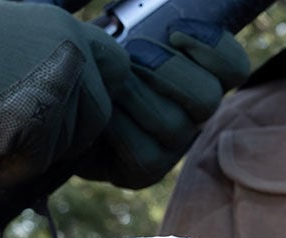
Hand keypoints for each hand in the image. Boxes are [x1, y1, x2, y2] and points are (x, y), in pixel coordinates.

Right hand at [0, 0, 129, 186]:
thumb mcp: (5, 40)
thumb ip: (44, 62)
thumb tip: (71, 108)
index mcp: (62, 25)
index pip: (114, 68)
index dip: (94, 102)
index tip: (67, 124)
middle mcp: (69, 49)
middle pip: (97, 114)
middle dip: (61, 137)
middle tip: (21, 145)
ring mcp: (56, 83)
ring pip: (67, 143)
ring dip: (30, 154)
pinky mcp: (35, 119)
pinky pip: (36, 164)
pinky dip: (8, 172)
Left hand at [75, 20, 250, 188]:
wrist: (51, 105)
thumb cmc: (86, 62)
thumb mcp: (112, 33)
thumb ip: (135, 18)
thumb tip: (132, 6)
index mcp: (196, 75)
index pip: (233, 67)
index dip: (214, 47)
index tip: (174, 30)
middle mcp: (191, 114)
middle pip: (207, 97)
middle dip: (166, 70)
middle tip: (131, 54)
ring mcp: (170, 148)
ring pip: (173, 124)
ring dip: (132, 94)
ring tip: (105, 81)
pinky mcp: (145, 173)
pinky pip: (144, 152)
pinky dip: (117, 127)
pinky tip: (98, 114)